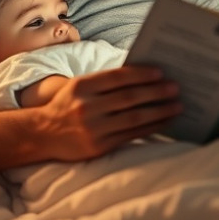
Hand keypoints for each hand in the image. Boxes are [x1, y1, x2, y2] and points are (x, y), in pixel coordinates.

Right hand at [33, 65, 181, 160]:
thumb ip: (105, 82)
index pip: (117, 77)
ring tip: (177, 105)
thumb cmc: (66, 106)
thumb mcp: (79, 87)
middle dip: (156, 92)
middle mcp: (87, 107)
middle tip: (175, 88)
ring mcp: (93, 128)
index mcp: (82, 86)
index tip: (160, 73)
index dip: (141, 74)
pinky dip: (150, 127)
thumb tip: (142, 77)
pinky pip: (131, 135)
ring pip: (134, 117)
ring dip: (159, 111)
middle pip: (129, 97)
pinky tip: (163, 121)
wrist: (42, 134)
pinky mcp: (99, 146)